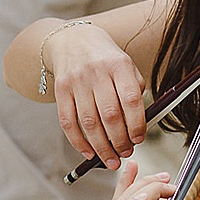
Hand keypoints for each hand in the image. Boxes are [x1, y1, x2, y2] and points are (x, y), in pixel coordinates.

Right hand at [49, 22, 147, 168]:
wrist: (73, 40)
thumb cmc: (106, 58)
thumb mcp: (126, 65)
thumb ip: (134, 91)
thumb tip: (139, 125)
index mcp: (118, 65)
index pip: (131, 99)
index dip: (136, 124)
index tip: (139, 139)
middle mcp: (96, 72)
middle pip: (109, 115)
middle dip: (120, 140)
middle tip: (126, 153)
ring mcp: (76, 81)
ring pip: (89, 123)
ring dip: (101, 147)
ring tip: (111, 159)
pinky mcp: (60, 90)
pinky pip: (68, 122)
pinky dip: (78, 142)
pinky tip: (88, 153)